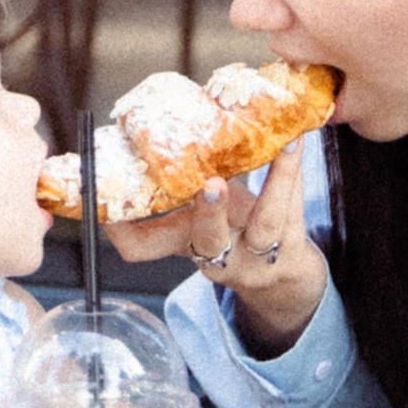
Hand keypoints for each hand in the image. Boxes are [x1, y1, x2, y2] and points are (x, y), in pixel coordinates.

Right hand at [108, 139, 329, 355]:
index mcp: (187, 245)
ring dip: (274, 184)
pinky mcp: (294, 248)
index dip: (121, 228)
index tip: (110, 199)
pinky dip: (295, 174)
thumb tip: (140, 130)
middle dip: (208, 212)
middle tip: (210, 183)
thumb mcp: (196, 220)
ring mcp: (259, 256)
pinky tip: (297, 142)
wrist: (283, 277)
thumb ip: (176, 190)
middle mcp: (220, 257)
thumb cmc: (232, 233)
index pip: (142, 248)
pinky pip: (295, 208)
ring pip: (266, 223)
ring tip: (282, 147)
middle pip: (208, 240)